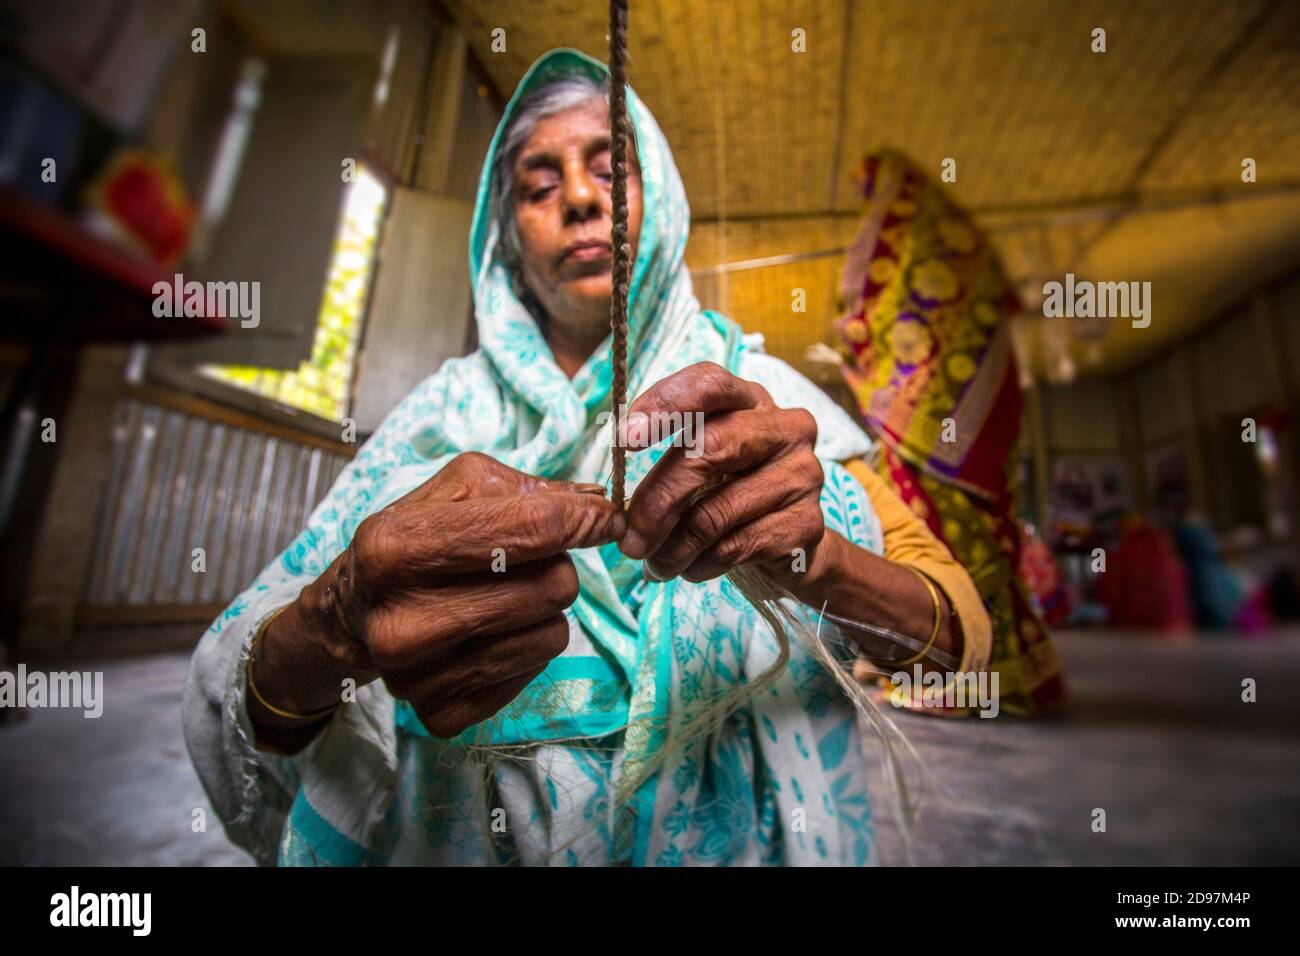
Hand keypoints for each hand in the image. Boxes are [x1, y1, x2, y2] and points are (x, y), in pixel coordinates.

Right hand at [252, 452, 624, 742]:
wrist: (350, 615)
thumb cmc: (410, 541)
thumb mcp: (452, 491)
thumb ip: (528, 490)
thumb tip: (598, 504)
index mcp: (394, 547)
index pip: (532, 529)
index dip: (584, 520)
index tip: (605, 518)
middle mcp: (400, 620)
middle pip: (553, 587)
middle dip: (555, 566)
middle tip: (523, 563)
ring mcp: (416, 677)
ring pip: (552, 635)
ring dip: (543, 609)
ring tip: (504, 596)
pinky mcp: (439, 714)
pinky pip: (533, 674)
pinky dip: (525, 648)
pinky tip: (491, 632)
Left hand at [616, 362, 826, 591]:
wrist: (790, 542)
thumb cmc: (732, 493)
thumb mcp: (702, 463)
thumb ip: (669, 460)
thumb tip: (618, 494)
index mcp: (751, 400)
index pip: (709, 384)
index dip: (664, 405)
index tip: (624, 437)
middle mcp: (785, 429)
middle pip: (708, 449)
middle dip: (657, 499)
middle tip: (628, 539)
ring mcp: (802, 475)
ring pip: (714, 512)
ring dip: (671, 548)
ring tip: (653, 565)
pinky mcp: (806, 523)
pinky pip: (732, 547)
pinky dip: (698, 565)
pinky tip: (690, 569)